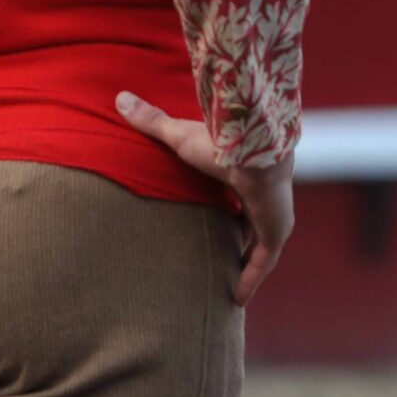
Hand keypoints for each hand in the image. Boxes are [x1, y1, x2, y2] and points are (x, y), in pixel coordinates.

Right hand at [116, 94, 294, 306]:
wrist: (254, 150)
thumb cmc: (220, 141)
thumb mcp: (179, 136)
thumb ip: (152, 121)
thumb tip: (120, 97)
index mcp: (246, 173)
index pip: (240, 194)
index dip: (231, 208)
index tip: (217, 220)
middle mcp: (265, 195)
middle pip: (252, 223)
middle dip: (240, 240)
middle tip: (221, 260)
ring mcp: (275, 214)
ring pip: (260, 246)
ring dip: (246, 264)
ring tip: (227, 285)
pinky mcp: (277, 232)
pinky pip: (264, 262)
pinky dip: (252, 279)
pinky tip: (237, 299)